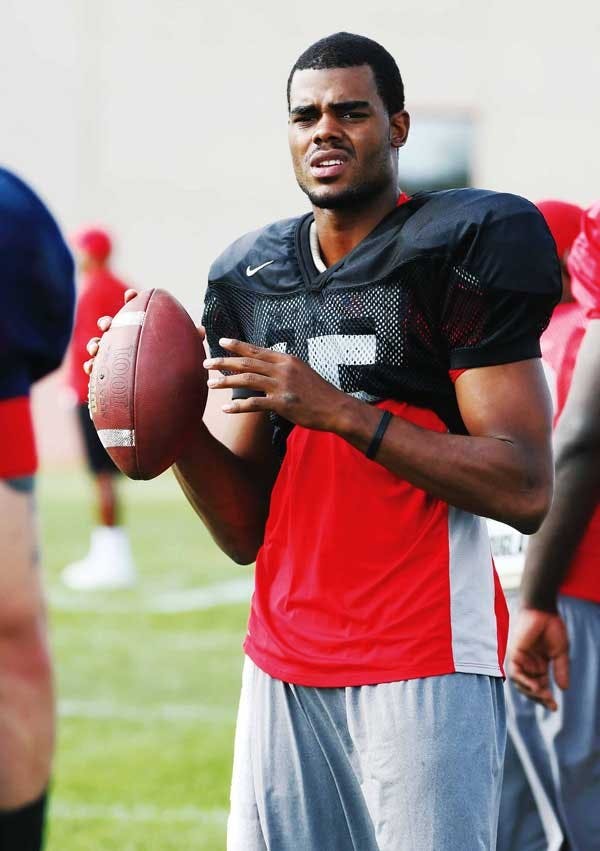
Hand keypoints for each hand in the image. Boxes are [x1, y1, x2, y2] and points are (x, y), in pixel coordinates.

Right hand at [82, 290, 206, 375]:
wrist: (166, 398)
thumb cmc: (175, 370)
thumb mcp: (184, 354)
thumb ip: (190, 341)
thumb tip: (200, 331)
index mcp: (142, 331)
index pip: (135, 312)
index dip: (131, 300)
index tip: (131, 295)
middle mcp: (126, 342)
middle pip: (112, 327)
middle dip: (106, 322)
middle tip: (107, 324)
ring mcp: (116, 358)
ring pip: (100, 347)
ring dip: (95, 344)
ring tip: (96, 348)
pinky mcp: (109, 376)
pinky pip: (96, 371)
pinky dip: (91, 368)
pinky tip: (90, 369)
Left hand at [204, 338, 348, 430]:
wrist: (336, 407)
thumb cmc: (319, 392)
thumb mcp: (302, 371)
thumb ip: (284, 367)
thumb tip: (267, 366)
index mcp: (286, 360)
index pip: (257, 350)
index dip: (238, 345)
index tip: (221, 342)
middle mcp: (282, 369)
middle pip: (247, 363)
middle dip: (224, 362)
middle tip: (207, 363)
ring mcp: (281, 386)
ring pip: (247, 381)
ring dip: (226, 381)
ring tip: (210, 384)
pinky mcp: (282, 404)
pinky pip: (255, 404)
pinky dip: (238, 406)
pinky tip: (225, 408)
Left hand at [509, 607, 568, 710]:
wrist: (544, 611)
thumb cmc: (552, 628)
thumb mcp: (560, 653)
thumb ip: (560, 670)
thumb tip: (564, 689)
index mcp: (539, 665)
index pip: (540, 686)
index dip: (545, 698)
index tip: (554, 707)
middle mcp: (528, 664)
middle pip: (529, 688)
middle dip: (539, 698)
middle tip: (550, 704)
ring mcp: (520, 659)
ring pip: (520, 683)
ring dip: (531, 692)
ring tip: (543, 695)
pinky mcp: (514, 653)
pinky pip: (515, 672)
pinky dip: (524, 681)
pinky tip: (535, 686)